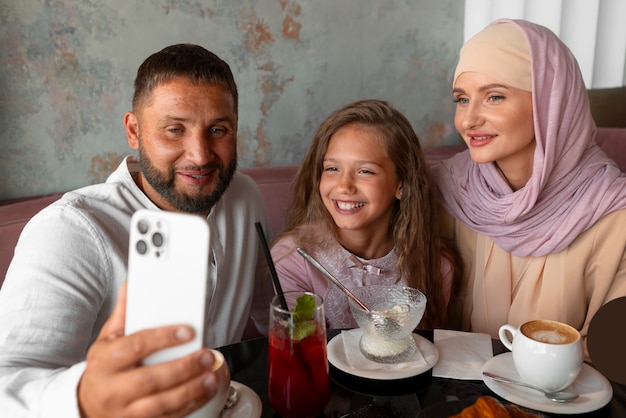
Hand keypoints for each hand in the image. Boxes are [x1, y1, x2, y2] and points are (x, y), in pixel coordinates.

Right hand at [78, 282, 217, 417]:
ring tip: (211, 376)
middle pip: (150, 379)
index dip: (163, 337)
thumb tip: (130, 286)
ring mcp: (125, 411)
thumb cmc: (104, 368)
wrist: (86, 405)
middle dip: (183, 367)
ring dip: (190, 390)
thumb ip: (123, 316)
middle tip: (207, 355)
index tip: (188, 331)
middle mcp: (113, 388)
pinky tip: (204, 392)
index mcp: (105, 362)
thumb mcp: (106, 340)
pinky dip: (189, 405)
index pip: (136, 346)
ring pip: (161, 404)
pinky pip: (167, 417)